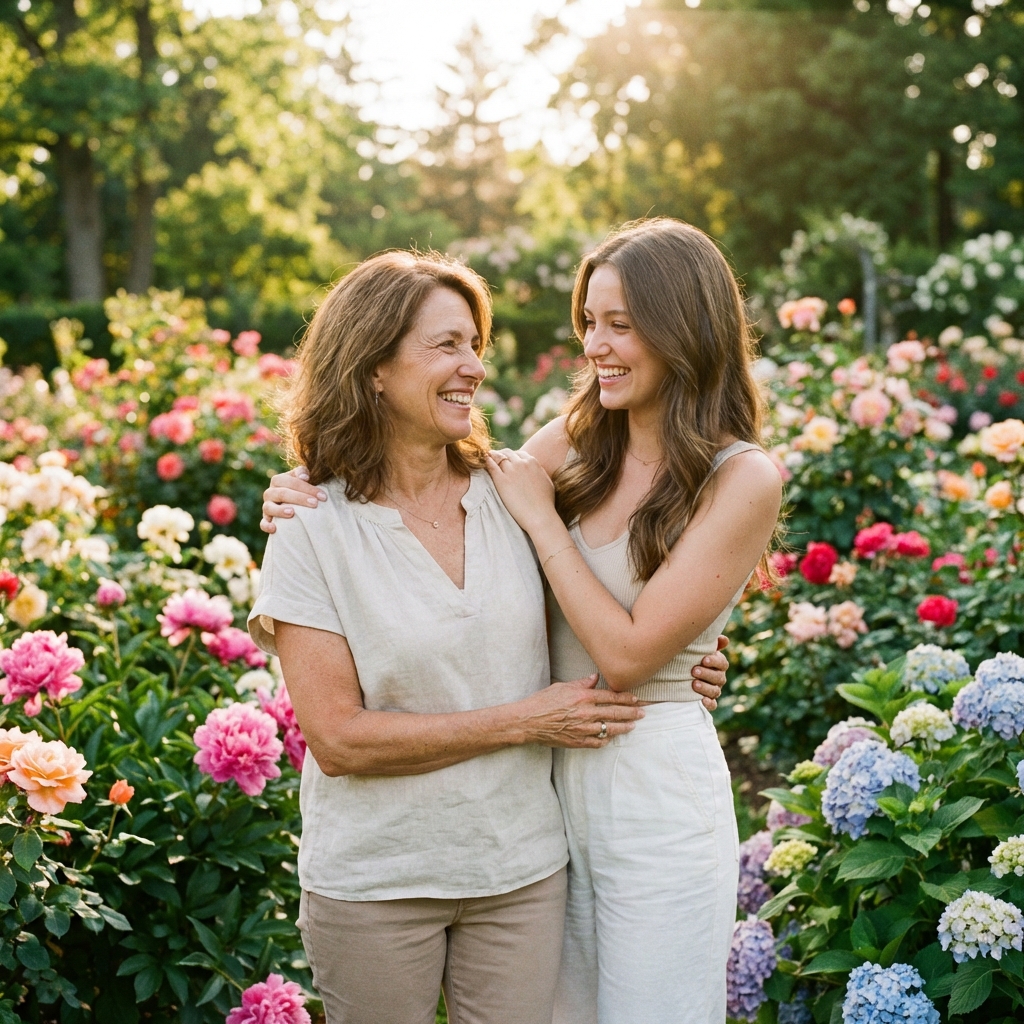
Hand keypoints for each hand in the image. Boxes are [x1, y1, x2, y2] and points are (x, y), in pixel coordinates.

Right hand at [260, 466, 326, 532]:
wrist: (292, 502)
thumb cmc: (300, 489)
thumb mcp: (302, 478)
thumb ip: (302, 472)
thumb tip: (304, 477)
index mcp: (278, 480)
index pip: (289, 481)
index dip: (306, 487)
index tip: (323, 496)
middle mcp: (270, 492)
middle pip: (282, 493)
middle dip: (299, 498)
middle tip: (315, 504)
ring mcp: (267, 506)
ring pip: (269, 507)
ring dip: (280, 510)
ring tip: (292, 512)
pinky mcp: (266, 519)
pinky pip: (263, 523)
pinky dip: (266, 526)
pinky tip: (274, 528)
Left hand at [484, 449, 556, 532]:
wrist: (539, 515)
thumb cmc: (545, 503)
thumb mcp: (547, 482)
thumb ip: (539, 472)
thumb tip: (536, 470)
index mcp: (533, 462)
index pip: (519, 454)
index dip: (513, 457)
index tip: (509, 460)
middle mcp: (521, 463)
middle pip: (508, 453)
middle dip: (502, 454)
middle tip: (496, 458)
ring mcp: (511, 471)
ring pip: (498, 457)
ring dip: (493, 456)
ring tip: (488, 457)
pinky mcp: (501, 480)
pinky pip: (491, 466)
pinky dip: (488, 461)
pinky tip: (485, 460)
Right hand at [520, 675, 643, 747]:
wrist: (528, 721)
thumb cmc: (542, 702)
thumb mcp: (562, 687)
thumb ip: (581, 683)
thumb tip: (594, 677)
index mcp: (583, 697)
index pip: (610, 697)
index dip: (625, 698)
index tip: (635, 699)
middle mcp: (586, 712)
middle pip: (614, 713)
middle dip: (631, 712)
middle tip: (643, 713)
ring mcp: (583, 729)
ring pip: (610, 729)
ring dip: (624, 727)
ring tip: (633, 725)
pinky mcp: (577, 741)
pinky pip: (597, 742)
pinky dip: (606, 740)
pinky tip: (612, 737)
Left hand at [691, 636, 729, 710]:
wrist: (676, 674)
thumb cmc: (690, 657)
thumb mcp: (698, 649)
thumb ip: (710, 643)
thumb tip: (723, 639)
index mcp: (718, 665)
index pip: (722, 663)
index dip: (715, 661)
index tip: (704, 659)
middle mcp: (718, 678)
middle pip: (719, 677)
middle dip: (707, 674)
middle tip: (694, 671)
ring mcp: (714, 690)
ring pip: (716, 691)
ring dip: (706, 688)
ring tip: (694, 684)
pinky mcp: (708, 701)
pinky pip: (713, 705)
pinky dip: (709, 703)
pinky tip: (702, 700)